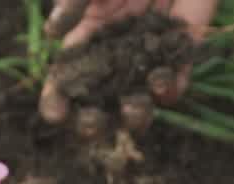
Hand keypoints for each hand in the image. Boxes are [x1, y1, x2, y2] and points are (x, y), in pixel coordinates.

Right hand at [39, 0, 220, 127]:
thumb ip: (74, 1)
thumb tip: (51, 33)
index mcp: (87, 37)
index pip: (66, 80)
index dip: (57, 100)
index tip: (55, 112)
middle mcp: (116, 54)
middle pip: (100, 102)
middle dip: (93, 120)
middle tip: (93, 121)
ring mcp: (149, 54)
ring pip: (140, 99)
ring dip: (135, 113)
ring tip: (133, 107)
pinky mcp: (182, 48)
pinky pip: (178, 78)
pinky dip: (171, 87)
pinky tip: (164, 83)